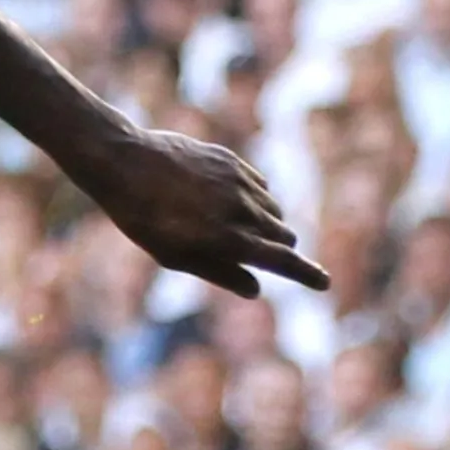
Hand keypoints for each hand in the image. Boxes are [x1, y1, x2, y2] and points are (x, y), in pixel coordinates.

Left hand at [79, 129, 329, 296]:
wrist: (124, 161)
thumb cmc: (142, 217)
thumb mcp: (174, 256)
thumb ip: (218, 272)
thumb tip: (256, 289)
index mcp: (230, 239)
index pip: (283, 261)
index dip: (307, 274)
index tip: (324, 283)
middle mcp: (243, 209)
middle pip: (285, 236)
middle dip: (279, 248)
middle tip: (255, 251)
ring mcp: (239, 182)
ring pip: (273, 209)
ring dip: (264, 221)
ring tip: (224, 222)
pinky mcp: (231, 160)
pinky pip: (258, 184)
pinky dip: (251, 196)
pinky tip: (221, 197)